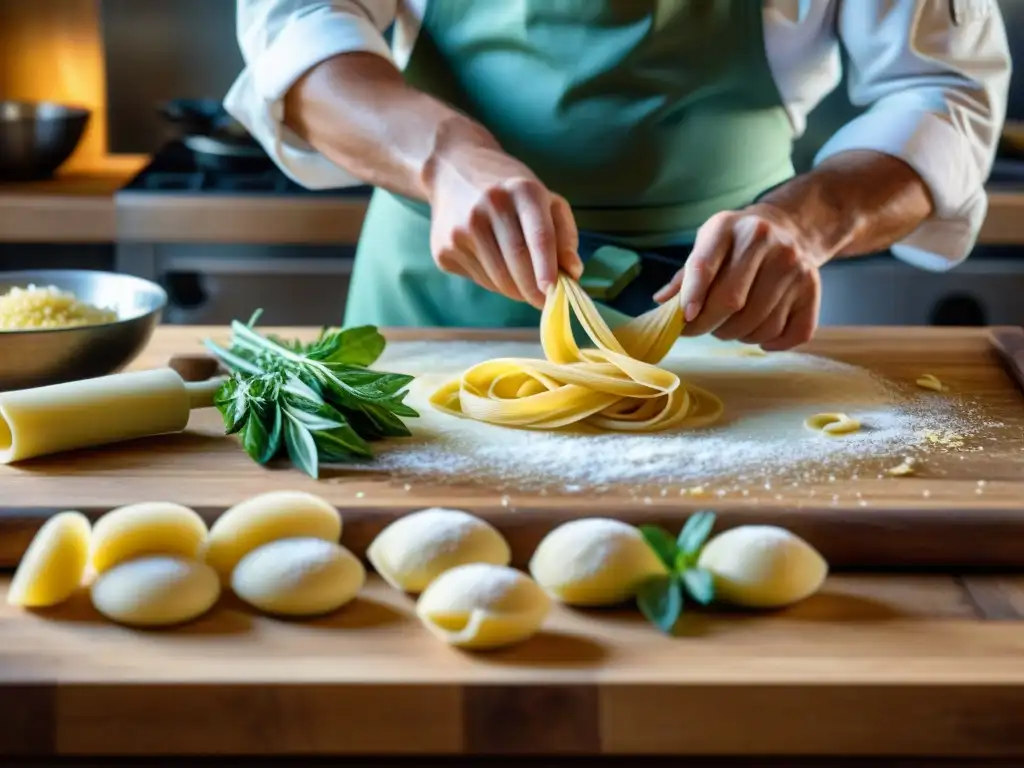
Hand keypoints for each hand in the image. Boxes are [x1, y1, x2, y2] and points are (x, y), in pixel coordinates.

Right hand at [426, 140, 582, 308]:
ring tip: (524, 285)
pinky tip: (497, 267)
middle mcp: (490, 205)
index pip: (539, 236)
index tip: (554, 292)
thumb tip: (573, 272)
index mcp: (523, 190)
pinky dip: (496, 284)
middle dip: (535, 291)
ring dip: (517, 291)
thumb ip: (564, 236)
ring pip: (499, 279)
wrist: (453, 171)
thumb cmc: (510, 192)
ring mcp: (462, 228)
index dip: (547, 268)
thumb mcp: (545, 200)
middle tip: (546, 302)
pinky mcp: (444, 248)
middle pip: (518, 263)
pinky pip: (480, 280)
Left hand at [653, 204, 823, 350]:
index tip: (685, 318)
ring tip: (730, 325)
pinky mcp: (813, 288)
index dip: (692, 296)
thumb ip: (684, 277)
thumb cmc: (735, 245)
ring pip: (758, 324)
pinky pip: (789, 334)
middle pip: (731, 302)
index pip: (704, 264)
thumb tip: (661, 305)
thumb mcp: (706, 246)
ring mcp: (794, 265)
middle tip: (700, 328)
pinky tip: (759, 333)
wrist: (789, 229)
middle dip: (708, 325)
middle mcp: (766, 241)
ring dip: (736, 335)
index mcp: (729, 226)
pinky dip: (770, 343)